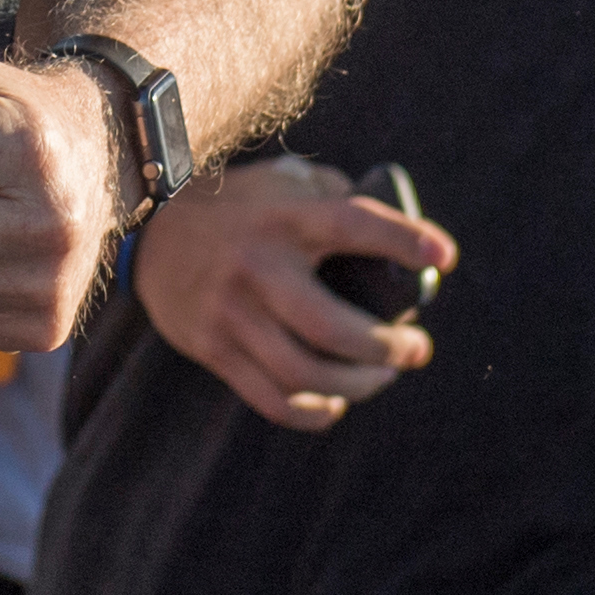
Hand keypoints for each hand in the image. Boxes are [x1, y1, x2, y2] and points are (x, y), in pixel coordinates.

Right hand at [131, 156, 446, 430]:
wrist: (148, 232)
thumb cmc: (237, 206)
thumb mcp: (282, 182)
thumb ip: (334, 195)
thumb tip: (397, 231)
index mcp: (283, 218)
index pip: (352, 224)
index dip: (402, 239)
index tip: (446, 258)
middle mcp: (257, 267)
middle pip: (333, 328)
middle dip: (387, 348)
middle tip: (416, 348)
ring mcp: (231, 313)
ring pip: (305, 374)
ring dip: (359, 385)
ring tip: (382, 376)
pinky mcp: (213, 349)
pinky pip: (273, 400)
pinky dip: (315, 412)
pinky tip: (336, 402)